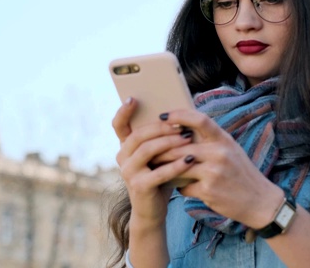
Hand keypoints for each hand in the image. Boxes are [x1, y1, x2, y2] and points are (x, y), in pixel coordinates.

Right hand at [112, 97, 195, 225]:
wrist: (152, 210)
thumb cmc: (159, 177)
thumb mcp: (158, 156)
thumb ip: (161, 138)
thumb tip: (180, 115)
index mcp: (126, 147)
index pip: (119, 125)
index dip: (123, 111)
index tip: (133, 98)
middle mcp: (122, 157)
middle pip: (139, 135)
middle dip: (161, 127)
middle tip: (180, 123)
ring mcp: (128, 172)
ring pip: (148, 150)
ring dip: (170, 142)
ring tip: (188, 138)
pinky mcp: (139, 186)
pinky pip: (159, 171)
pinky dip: (176, 165)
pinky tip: (190, 160)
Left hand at [152, 108, 285, 229]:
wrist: (260, 201)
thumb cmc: (241, 173)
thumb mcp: (231, 150)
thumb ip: (210, 140)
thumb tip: (182, 131)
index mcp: (224, 140)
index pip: (200, 119)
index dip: (179, 115)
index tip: (163, 116)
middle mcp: (220, 153)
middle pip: (181, 146)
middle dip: (162, 149)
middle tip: (149, 149)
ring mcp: (214, 172)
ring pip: (179, 166)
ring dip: (166, 168)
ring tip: (156, 167)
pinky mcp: (209, 190)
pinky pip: (184, 186)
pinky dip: (179, 187)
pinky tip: (178, 187)